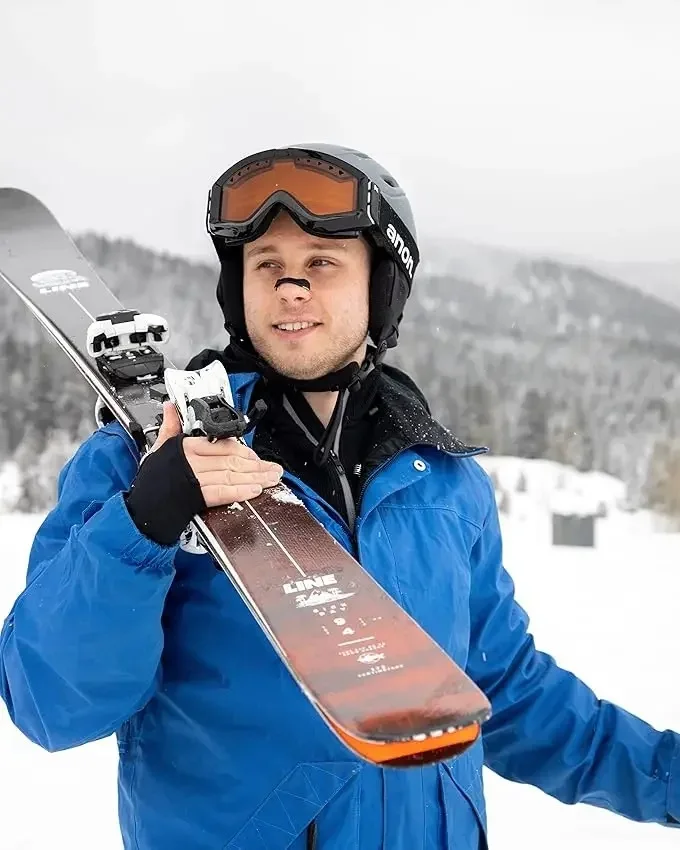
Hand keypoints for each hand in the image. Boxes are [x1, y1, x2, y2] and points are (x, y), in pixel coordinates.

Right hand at [154, 402, 282, 506]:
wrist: (138, 509)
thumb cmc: (150, 481)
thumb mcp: (158, 448)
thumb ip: (170, 427)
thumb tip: (171, 407)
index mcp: (187, 447)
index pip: (223, 445)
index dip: (245, 452)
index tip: (257, 458)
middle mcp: (192, 460)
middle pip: (233, 460)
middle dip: (257, 466)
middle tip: (273, 469)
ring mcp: (194, 477)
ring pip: (231, 474)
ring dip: (255, 478)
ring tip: (271, 479)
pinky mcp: (194, 496)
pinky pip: (222, 491)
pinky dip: (240, 491)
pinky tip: (254, 491)